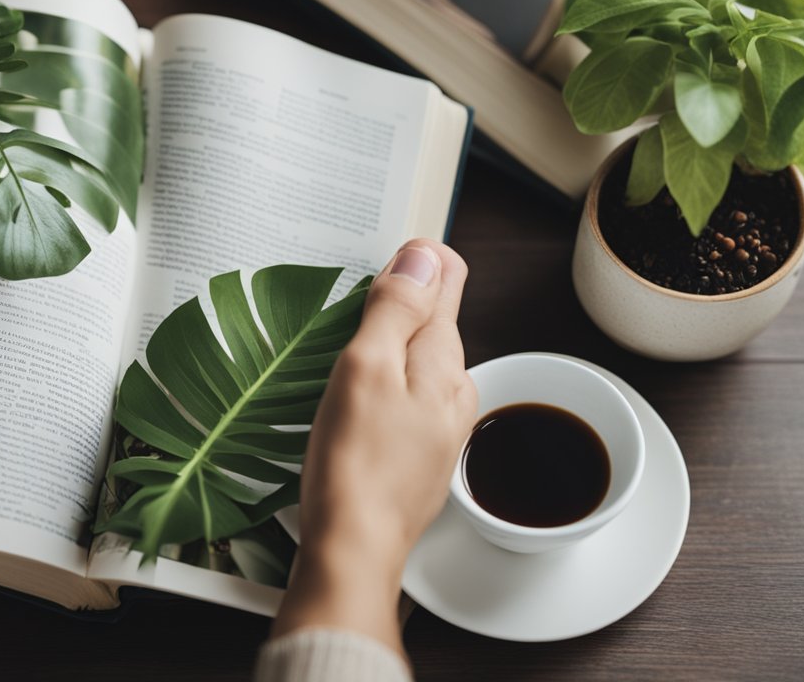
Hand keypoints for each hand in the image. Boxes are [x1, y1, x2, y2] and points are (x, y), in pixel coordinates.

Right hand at [271, 239, 475, 657]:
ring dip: (389, 347)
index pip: (449, 284)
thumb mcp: (367, 368)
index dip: (417, 261)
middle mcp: (455, 392)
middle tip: (355, 296)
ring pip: (419, 364)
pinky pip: (407, 400)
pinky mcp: (418, 456)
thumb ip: (396, 309)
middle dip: (401, 303)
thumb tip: (424, 254)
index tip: (381, 259)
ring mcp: (440, 427)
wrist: (354, 550)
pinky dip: (384, 386)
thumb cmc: (354, 462)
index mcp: (446, 362)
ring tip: (348, 345)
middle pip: (434, 324)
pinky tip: (355, 400)